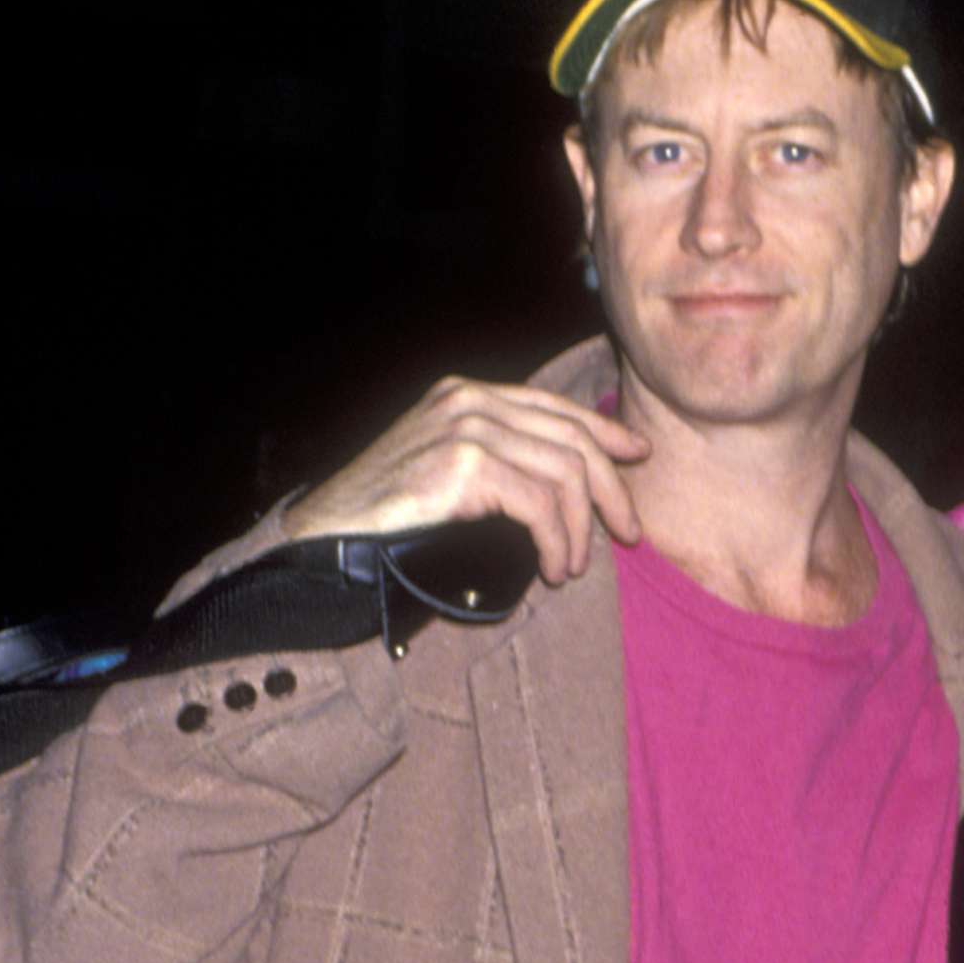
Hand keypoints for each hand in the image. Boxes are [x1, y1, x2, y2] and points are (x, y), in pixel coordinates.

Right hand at [282, 377, 649, 583]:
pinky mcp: (463, 464)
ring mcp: (465, 428)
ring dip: (582, 528)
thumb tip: (569, 479)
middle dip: (612, 488)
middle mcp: (469, 401)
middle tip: (630, 532)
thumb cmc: (387, 515)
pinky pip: (541, 503)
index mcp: (467, 394)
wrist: (326, 536)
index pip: (554, 406)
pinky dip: (558, 541)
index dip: (604, 431)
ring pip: (566, 472)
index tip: (637, 456)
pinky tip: (554, 568)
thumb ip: (499, 458)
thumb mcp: (448, 470)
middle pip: (573, 438)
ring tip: (574, 565)